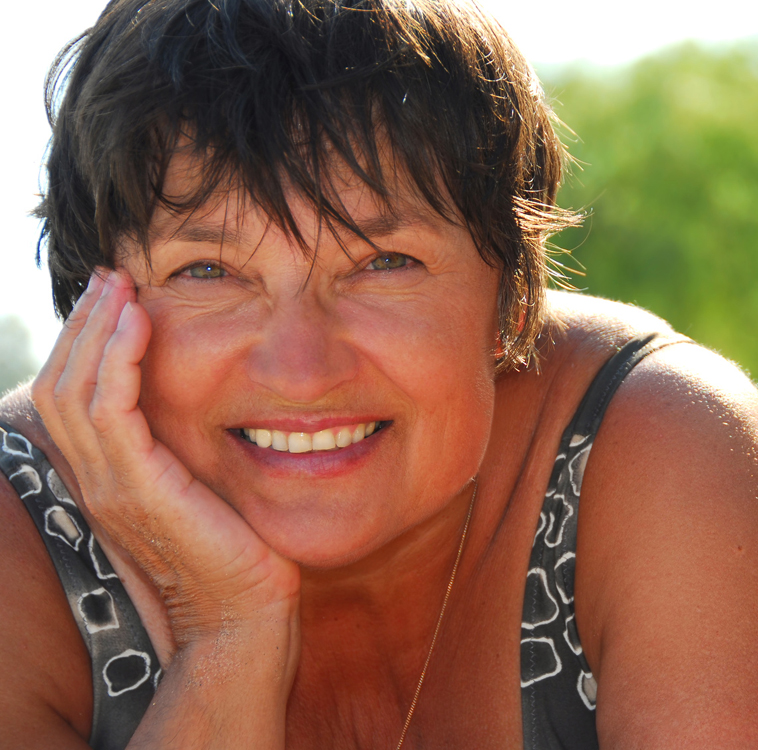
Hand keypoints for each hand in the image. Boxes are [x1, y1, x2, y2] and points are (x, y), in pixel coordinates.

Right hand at [31, 271, 299, 652]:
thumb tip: (198, 405)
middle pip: (61, 384)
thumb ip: (183, 451)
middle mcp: (96, 481)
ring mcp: (111, 485)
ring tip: (120, 285)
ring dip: (96, 329)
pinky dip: (118, 359)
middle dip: (84, 324)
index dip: (85, 343)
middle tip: (110, 277)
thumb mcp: (202, 490)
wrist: (243, 616)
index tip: (114, 298)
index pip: (71, 397)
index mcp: (107, 479)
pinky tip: (140, 321)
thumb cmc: (237, 554)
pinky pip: (110, 409)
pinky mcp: (138, 487)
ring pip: (74, 389)